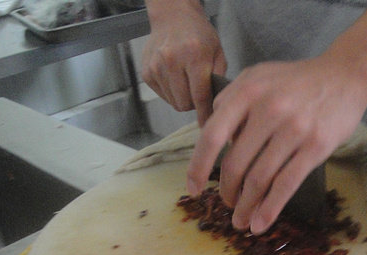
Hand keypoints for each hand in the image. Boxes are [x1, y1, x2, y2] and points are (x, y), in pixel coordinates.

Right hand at [141, 0, 226, 124]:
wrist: (173, 17)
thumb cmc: (199, 35)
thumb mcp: (218, 53)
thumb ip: (219, 79)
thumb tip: (219, 107)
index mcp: (194, 56)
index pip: (200, 96)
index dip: (205, 114)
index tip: (208, 125)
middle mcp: (172, 61)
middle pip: (184, 104)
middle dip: (194, 104)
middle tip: (199, 93)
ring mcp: (156, 67)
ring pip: (173, 103)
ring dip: (183, 99)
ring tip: (187, 83)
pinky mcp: (147, 73)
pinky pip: (163, 96)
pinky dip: (172, 93)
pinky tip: (176, 79)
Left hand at [187, 57, 366, 233]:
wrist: (345, 75)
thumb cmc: (297, 80)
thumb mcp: (258, 77)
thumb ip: (231, 100)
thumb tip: (213, 136)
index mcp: (248, 92)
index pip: (212, 135)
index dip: (198, 166)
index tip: (194, 189)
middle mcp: (268, 110)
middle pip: (236, 164)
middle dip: (227, 192)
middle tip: (227, 204)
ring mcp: (294, 129)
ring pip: (259, 179)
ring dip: (246, 207)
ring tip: (241, 220)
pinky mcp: (316, 147)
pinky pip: (286, 185)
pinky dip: (270, 210)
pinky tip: (261, 224)